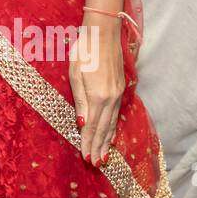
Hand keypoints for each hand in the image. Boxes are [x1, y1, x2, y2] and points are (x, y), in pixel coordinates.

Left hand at [69, 13, 125, 165]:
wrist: (104, 33)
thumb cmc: (84, 51)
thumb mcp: (75, 75)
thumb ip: (80, 101)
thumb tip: (82, 125)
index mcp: (98, 96)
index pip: (92, 126)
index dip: (89, 143)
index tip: (86, 157)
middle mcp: (111, 98)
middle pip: (104, 128)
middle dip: (99, 146)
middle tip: (95, 163)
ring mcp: (118, 94)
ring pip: (113, 123)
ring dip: (108, 140)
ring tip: (104, 155)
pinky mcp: (121, 88)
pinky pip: (117, 114)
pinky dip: (114, 127)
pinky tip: (112, 134)